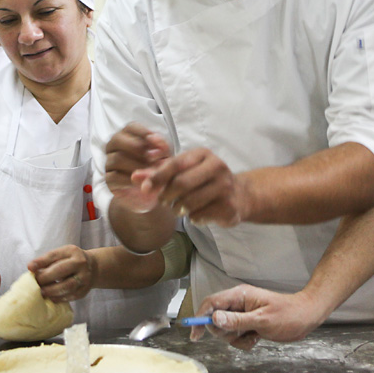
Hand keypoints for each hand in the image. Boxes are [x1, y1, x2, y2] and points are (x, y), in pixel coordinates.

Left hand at [28, 246, 94, 302]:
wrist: (92, 267)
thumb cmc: (69, 261)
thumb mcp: (60, 255)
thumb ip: (45, 261)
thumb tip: (30, 268)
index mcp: (72, 251)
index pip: (54, 256)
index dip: (41, 262)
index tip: (30, 268)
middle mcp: (81, 263)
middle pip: (62, 271)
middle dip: (46, 278)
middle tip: (35, 284)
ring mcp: (85, 277)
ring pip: (68, 286)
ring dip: (52, 291)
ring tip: (42, 293)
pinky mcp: (85, 290)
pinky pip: (71, 296)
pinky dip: (59, 298)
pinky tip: (51, 298)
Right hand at [105, 123, 170, 212]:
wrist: (149, 192)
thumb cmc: (156, 167)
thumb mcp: (164, 156)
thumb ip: (161, 146)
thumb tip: (155, 138)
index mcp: (127, 135)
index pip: (131, 127)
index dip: (145, 133)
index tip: (160, 144)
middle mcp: (114, 146)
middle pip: (117, 139)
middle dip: (138, 148)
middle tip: (154, 158)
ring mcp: (109, 162)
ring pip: (117, 158)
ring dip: (137, 165)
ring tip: (152, 172)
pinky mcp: (108, 179)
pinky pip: (115, 176)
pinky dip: (131, 180)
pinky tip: (143, 183)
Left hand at [135, 148, 251, 227]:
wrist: (240, 195)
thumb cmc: (204, 181)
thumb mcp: (183, 172)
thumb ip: (158, 174)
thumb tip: (134, 177)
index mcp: (203, 154)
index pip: (176, 163)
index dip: (157, 176)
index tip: (144, 189)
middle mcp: (217, 166)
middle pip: (182, 184)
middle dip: (166, 196)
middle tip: (162, 202)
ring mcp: (225, 186)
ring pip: (190, 202)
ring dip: (178, 209)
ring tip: (177, 208)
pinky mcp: (229, 206)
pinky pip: (200, 216)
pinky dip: (192, 218)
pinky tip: (195, 214)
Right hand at [192, 285, 330, 350]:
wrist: (306, 318)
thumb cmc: (288, 315)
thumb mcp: (262, 320)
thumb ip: (237, 320)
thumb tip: (214, 319)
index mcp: (240, 296)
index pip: (211, 303)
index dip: (200, 317)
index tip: (195, 334)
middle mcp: (238, 303)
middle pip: (215, 319)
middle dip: (224, 332)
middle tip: (241, 334)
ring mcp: (243, 314)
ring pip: (225, 330)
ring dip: (236, 339)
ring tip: (253, 336)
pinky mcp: (248, 324)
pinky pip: (236, 336)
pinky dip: (243, 342)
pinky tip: (257, 339)